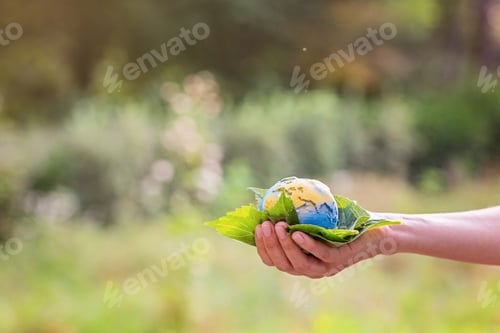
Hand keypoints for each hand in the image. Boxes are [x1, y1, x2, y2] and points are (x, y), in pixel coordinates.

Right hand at [254, 221, 392, 277]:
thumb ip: (296, 214)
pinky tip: (296, 232)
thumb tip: (273, 195)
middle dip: (270, 245)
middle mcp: (312, 269)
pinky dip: (306, 245)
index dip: (263, 248)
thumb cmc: (343, 222)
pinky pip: (320, 255)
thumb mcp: (315, 218)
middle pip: (283, 264)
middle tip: (263, 225)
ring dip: (284, 245)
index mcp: (302, 261)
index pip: (275, 261)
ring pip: (298, 263)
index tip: (256, 229)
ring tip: (277, 226)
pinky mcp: (341, 260)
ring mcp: (327, 267)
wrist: (376, 228)